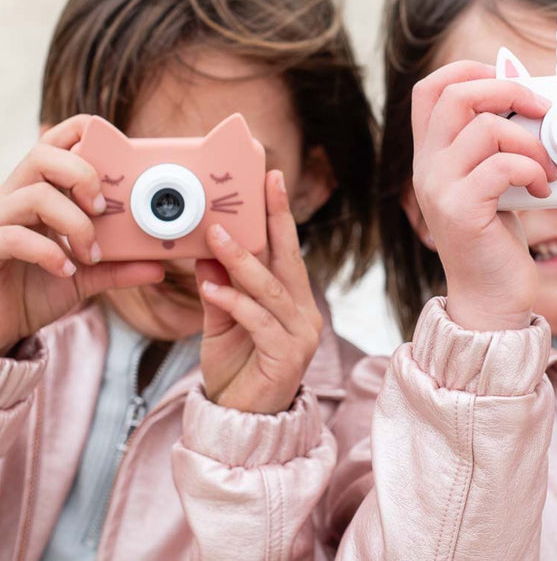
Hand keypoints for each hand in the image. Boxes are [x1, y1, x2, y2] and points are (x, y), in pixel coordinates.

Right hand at [0, 115, 164, 352]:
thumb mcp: (85, 276)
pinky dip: (48, 252)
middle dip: (82, 174)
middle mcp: (15, 199)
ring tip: (90, 252)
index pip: (55, 144)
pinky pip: (12, 236)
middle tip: (103, 209)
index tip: (117, 162)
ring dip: (75, 223)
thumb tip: (159, 265)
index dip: (83, 135)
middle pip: (42, 154)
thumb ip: (119, 266)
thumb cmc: (33, 290)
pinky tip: (64, 270)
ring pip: (34, 194)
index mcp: (40, 193)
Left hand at [197, 170, 322, 413]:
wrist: (239, 423)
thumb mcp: (220, 324)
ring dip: (242, 262)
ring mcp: (301, 335)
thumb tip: (205, 253)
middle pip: (289, 260)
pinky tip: (210, 288)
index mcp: (292, 301)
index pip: (286, 252)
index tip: (271, 180)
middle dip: (276, 220)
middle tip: (261, 185)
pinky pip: (259, 321)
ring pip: (271, 289)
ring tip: (214, 238)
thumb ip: (218, 290)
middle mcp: (304, 313)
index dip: (279, 216)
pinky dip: (234, 302)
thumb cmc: (235, 371)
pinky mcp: (288, 356)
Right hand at [411, 60, 556, 330]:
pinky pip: (502, 166)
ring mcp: (438, 188)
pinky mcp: (460, 211)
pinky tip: (542, 190)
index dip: (468, 71)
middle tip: (542, 112)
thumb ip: (494, 147)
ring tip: (547, 167)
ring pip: (485, 128)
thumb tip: (534, 105)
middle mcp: (426, 167)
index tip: (509, 85)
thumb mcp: (489, 183)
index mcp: (431, 155)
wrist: (489, 296)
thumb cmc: (494, 238)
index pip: (429, 88)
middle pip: (456, 95)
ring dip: (531, 141)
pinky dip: (532, 170)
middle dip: (508, 91)